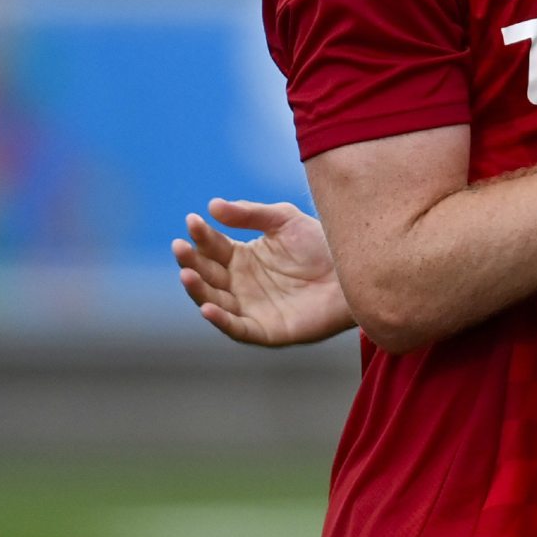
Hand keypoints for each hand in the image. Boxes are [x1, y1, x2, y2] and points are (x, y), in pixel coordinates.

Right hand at [171, 197, 354, 346]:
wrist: (355, 272)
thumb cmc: (321, 245)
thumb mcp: (284, 220)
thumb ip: (250, 213)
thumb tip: (212, 206)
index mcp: (242, 257)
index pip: (212, 247)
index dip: (201, 235)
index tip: (193, 220)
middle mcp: (240, 284)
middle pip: (207, 274)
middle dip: (191, 261)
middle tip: (180, 246)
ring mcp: (251, 308)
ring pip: (214, 301)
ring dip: (197, 290)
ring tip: (187, 274)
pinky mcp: (266, 330)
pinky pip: (237, 328)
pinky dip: (220, 321)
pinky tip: (207, 308)